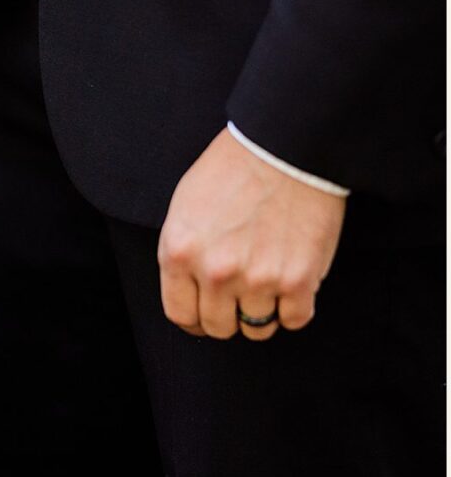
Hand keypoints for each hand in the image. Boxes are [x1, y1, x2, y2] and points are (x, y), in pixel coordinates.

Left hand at [158, 128, 345, 340]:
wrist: (283, 148)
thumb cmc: (232, 171)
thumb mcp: (184, 208)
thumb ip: (182, 254)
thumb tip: (188, 291)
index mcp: (178, 253)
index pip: (180, 314)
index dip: (194, 319)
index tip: (205, 315)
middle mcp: (214, 272)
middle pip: (218, 326)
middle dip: (227, 317)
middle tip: (238, 300)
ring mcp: (257, 279)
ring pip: (256, 328)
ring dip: (261, 314)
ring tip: (267, 288)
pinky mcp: (298, 280)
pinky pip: (294, 320)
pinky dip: (294, 310)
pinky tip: (292, 288)